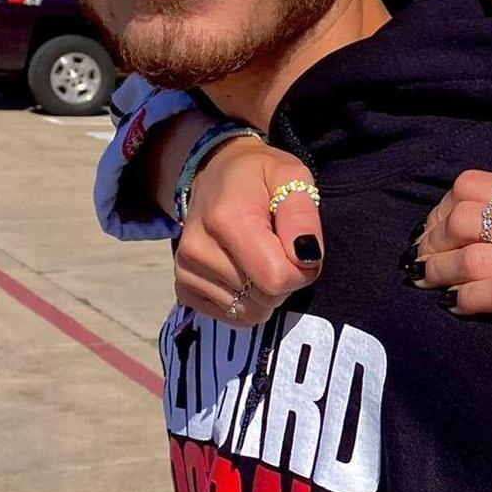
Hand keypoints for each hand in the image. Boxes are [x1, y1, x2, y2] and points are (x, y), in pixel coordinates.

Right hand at [173, 136, 322, 322]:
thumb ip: (302, 216)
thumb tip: (306, 258)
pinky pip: (233, 317)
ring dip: (266, 291)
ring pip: (250, 312)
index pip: (276, 279)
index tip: (299, 247)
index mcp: (226, 219)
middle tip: (278, 247)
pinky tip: (243, 269)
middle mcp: (197, 249)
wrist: (216, 174)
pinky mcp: (184, 288)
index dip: (301, 270)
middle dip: (284, 279)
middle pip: (264, 298)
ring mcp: (186, 271)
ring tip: (259, 255)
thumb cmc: (260, 176)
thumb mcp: (292, 177)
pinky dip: (246, 300)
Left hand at [411, 157, 491, 368]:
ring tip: (432, 286)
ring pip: (466, 252)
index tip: (438, 232)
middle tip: (425, 261)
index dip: (443, 208)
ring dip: (437, 271)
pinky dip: (464, 299)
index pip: (474, 184)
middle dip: (430, 238)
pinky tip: (459, 307)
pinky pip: (491, 290)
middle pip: (458, 213)